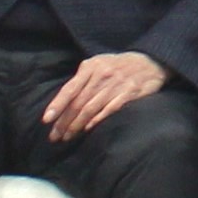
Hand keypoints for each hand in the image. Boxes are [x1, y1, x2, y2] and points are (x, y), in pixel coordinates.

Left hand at [40, 50, 165, 142]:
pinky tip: (89, 129)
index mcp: (91, 67)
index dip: (57, 105)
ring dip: (77, 125)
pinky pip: (110, 109)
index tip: (46, 120)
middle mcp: (102, 75)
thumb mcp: (98, 64)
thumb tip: (63, 100)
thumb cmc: (118, 65)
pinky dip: (98, 120)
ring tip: (68, 136)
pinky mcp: (130, 93)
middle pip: (78, 103)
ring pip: (91, 109)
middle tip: (55, 136)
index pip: (70, 89)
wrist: (151, 61)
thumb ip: (82, 78)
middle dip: (64, 121)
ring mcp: (116, 84)